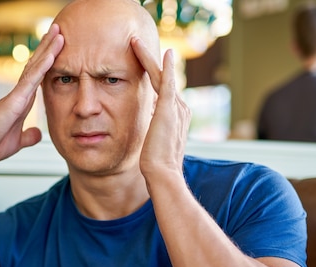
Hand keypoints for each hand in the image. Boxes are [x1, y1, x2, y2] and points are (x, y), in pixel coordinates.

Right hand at [0, 24, 64, 174]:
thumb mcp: (17, 141)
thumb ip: (28, 136)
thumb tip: (38, 133)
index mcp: (21, 102)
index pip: (37, 76)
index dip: (46, 62)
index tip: (57, 48)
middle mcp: (18, 95)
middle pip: (36, 66)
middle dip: (47, 47)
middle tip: (58, 29)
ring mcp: (15, 95)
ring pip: (34, 67)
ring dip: (47, 49)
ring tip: (57, 32)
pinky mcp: (13, 101)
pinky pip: (30, 80)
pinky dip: (42, 67)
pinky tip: (52, 54)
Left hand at [130, 38, 190, 177]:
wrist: (163, 174)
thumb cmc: (156, 165)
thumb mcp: (153, 140)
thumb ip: (153, 126)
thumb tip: (147, 117)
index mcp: (176, 116)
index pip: (161, 89)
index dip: (152, 75)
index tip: (142, 64)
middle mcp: (180, 108)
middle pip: (162, 78)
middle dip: (149, 60)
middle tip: (135, 43)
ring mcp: (176, 107)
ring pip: (161, 75)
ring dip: (149, 58)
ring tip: (135, 43)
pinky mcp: (169, 109)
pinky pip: (168, 82)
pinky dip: (167, 67)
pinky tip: (166, 52)